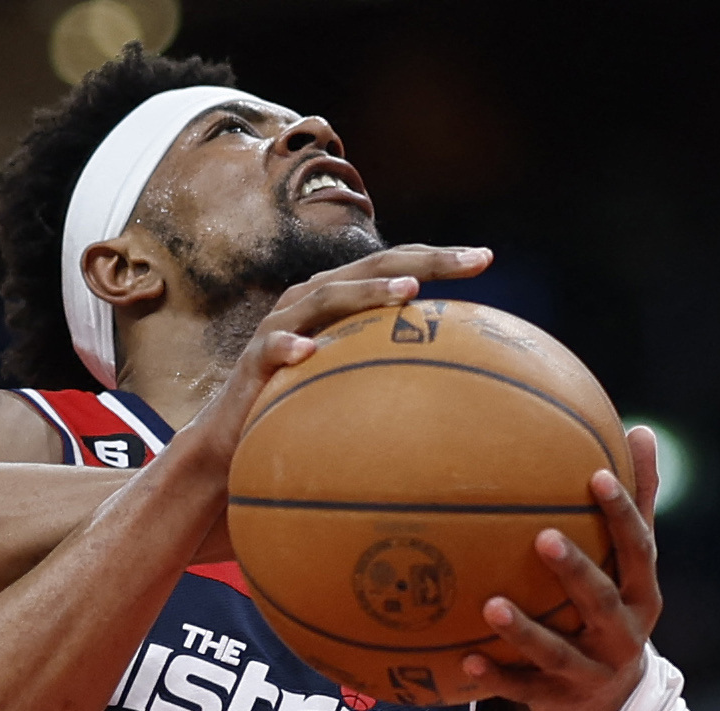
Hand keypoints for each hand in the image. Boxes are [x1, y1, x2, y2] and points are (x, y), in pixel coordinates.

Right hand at [173, 244, 495, 483]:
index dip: (440, 259)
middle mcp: (312, 301)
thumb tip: (464, 387)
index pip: (396, 267)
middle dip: (424, 260)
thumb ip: (394, 372)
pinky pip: (272, 348)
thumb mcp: (353, 385)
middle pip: (371, 266)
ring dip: (367, 292)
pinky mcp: (254, 362)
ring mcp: (282, 327)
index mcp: (341, 300)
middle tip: (473, 261)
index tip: (488, 259)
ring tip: (409, 293)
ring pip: (325, 296)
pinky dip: (288, 345)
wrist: (231, 443)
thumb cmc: (301, 411)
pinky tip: (309, 350)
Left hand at [459, 425, 664, 710]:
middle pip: (600, 600)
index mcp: (642, 595)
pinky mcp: (555, 699)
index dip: (621, 514)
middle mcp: (622, 635)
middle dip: (575, 571)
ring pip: (556, 651)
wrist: (612, 704)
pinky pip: (521, 688)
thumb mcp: (633, 565)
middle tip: (543, 537)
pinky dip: (494, 677)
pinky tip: (464, 661)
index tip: (597, 476)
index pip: (638, 549)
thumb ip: (637, 503)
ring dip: (524, 629)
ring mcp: (589, 671)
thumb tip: (640, 428)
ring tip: (490, 605)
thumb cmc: (615, 610)